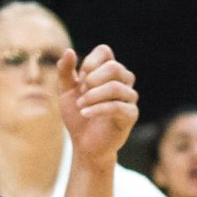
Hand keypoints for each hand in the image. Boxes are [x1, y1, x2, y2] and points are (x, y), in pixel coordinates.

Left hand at [57, 45, 139, 171]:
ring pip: (116, 87)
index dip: (90, 62)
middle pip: (114, 67)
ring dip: (93, 96)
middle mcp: (123, 81)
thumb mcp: (66, 91)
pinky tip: (84, 113)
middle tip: (81, 92)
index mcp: (108, 71)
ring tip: (80, 105)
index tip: (80, 78)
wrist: (84, 145)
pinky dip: (98, 109)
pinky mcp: (130, 115)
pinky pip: (117, 106)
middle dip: (93, 79)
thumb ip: (65, 71)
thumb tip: (68, 51)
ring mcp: (129, 98)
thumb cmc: (77, 115)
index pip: (105, 51)